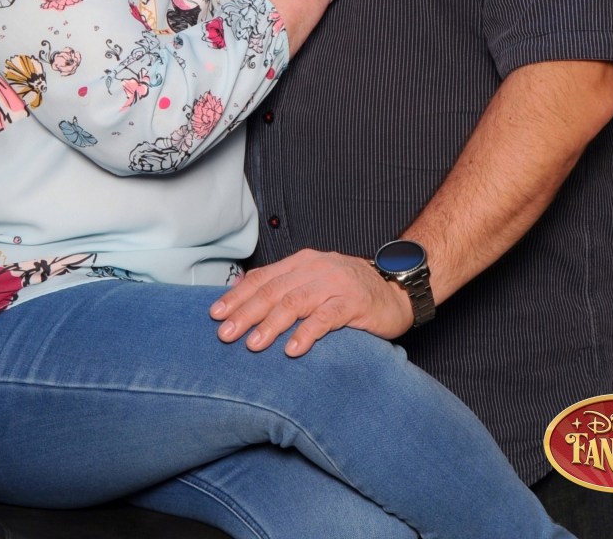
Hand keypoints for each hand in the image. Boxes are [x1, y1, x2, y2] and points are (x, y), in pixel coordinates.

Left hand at [209, 248, 413, 355]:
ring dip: (271, 324)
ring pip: (295, 302)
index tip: (215, 314)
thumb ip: (284, 286)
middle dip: (246, 313)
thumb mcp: (314, 282)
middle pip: (274, 290)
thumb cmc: (350, 291)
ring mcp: (335, 283)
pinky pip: (326, 318)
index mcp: (302, 262)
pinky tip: (293, 349)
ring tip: (253, 345)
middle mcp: (316, 267)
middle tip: (225, 334)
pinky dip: (307, 333)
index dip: (238, 295)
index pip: (263, 277)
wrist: (397, 290)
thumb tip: (243, 294)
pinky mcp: (354, 302)